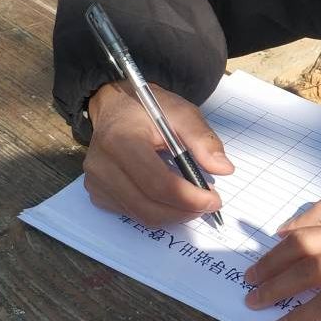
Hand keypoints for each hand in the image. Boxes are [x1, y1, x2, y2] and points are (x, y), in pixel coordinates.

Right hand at [82, 81, 233, 225]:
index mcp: (121, 141)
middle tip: (208, 205)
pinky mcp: (98, 193)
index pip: (157, 183)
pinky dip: (157, 211)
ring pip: (141, 215)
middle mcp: (102, 165)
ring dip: (173, 214)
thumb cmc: (148, 109)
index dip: (189, 197)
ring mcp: (96, 182)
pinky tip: (170, 197)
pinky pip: (132, 213)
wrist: (115, 105)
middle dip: (183, 211)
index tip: (214, 200)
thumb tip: (224, 169)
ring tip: (193, 201)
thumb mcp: (181, 112)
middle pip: (148, 206)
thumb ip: (202, 139)